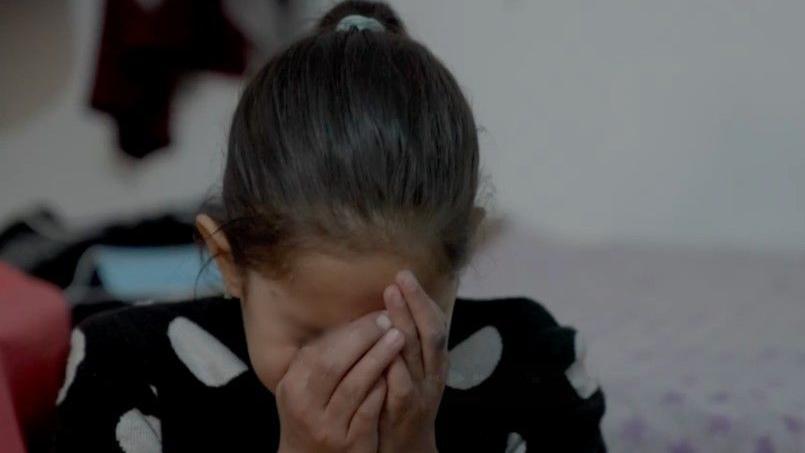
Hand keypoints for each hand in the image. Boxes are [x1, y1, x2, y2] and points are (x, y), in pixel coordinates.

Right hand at [276, 309, 404, 452]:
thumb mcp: (305, 385)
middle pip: (334, 364)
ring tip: (398, 337)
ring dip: (378, 358)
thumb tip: (355, 318)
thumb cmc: (315, 412)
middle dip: (363, 338)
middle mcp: (305, 408)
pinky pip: (368, 411)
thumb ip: (322, 355)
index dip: (351, 330)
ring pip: (354, 386)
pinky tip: (396, 372)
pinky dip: (382, 388)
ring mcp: (327, 428)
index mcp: (293, 386)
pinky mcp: (350, 444)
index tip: (375, 314)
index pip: (321, 350)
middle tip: (387, 319)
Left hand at [378, 270, 448, 452]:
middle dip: (416, 302)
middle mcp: (432, 373)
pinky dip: (394, 363)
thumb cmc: (400, 403)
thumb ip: (401, 343)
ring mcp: (421, 392)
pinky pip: (401, 384)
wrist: (407, 449)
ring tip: (391, 297)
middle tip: (400, 278)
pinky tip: (384, 343)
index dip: (422, 299)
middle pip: (430, 332)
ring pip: (417, 353)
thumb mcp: (408, 370)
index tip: (406, 274)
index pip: (436, 323)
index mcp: (434, 361)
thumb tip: (388, 305)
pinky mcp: (404, 410)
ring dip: (405, 322)